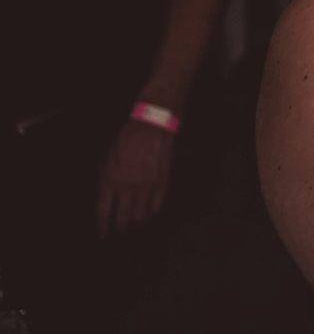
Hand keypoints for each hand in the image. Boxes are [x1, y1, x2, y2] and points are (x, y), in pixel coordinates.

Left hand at [97, 119, 173, 236]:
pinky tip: (150, 214)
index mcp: (109, 181)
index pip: (103, 212)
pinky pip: (156, 206)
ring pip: (140, 215)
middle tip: (121, 232)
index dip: (103, 226)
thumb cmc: (126, 141)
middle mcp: (126, 187)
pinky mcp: (161, 183)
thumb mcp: (107, 158)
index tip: (104, 234)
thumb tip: (106, 194)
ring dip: (137, 222)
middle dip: (121, 228)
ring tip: (136, 224)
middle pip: (122, 218)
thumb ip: (105, 178)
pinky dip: (152, 212)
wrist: (150, 128)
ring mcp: (145, 186)